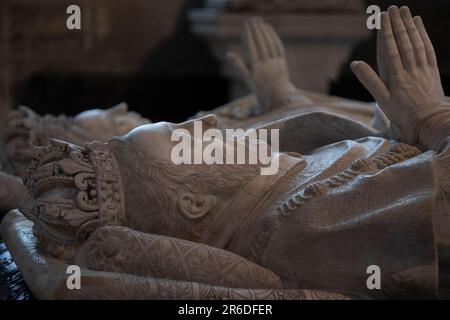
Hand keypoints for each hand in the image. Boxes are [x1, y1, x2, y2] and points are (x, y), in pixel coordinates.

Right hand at [227, 18, 308, 112]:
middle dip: (256, 30)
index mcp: (256, 69)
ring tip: (259, 22)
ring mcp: (276, 63)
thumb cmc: (259, 88)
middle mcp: (267, 65)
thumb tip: (228, 54)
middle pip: (261, 44)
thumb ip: (238, 66)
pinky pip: (278, 46)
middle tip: (251, 20)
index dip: (248, 36)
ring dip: (264, 31)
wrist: (277, 97)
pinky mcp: (282, 61)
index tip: (245, 26)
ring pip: (270, 44)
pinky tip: (269, 29)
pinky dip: (273, 37)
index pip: (252, 48)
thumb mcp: (247, 79)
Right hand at [351, 6, 446, 134]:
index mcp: (396, 77)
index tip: (382, 18)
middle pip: (404, 43)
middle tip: (393, 9)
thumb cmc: (402, 112)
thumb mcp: (382, 100)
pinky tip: (418, 24)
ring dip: (410, 25)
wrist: (429, 121)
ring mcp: (423, 69)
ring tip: (405, 11)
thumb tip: (355, 64)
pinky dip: (423, 35)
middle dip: (398, 24)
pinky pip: (428, 49)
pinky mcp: (432, 70)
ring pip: (416, 43)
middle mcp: (410, 70)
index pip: (390, 50)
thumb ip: (369, 80)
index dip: (386, 33)